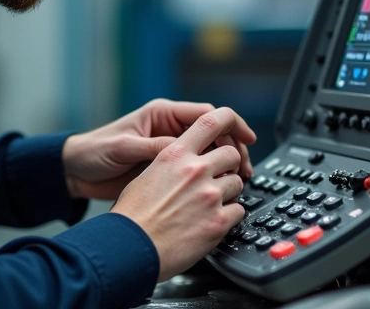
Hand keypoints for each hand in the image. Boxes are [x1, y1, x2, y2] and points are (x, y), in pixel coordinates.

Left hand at [62, 99, 255, 199]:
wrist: (76, 172)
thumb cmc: (94, 152)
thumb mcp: (124, 147)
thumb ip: (153, 147)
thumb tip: (182, 150)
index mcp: (162, 114)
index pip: (206, 115)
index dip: (230, 125)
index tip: (246, 139)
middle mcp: (169, 129)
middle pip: (214, 134)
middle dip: (233, 149)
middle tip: (246, 169)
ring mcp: (170, 149)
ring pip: (208, 153)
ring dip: (225, 165)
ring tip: (239, 181)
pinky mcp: (167, 168)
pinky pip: (196, 170)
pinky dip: (210, 178)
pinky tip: (219, 190)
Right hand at [110, 107, 251, 281]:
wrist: (129, 248)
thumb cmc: (131, 217)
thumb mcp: (145, 176)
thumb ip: (171, 165)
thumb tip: (184, 165)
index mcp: (175, 154)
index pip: (212, 120)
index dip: (231, 123)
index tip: (238, 134)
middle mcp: (194, 170)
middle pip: (232, 153)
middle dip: (230, 165)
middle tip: (221, 176)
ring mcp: (208, 195)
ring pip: (238, 182)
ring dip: (230, 192)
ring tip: (212, 204)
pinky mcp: (218, 221)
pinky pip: (239, 211)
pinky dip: (230, 216)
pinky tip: (213, 222)